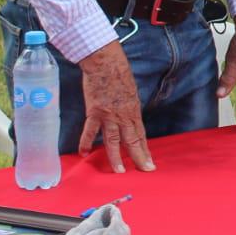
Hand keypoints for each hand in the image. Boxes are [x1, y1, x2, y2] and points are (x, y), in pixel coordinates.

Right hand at [77, 41, 153, 173]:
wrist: (106, 63)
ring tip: (119, 171)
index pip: (141, 135)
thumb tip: (129, 119)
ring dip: (116, 157)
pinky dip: (86, 142)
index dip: (145, 150)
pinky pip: (90, 130)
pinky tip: (85, 153)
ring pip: (113, 140)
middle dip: (139, 157)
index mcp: (133, 111)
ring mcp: (109, 115)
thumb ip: (129, 108)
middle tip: (144, 170)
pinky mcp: (94, 112)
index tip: (150, 163)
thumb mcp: (131, 92)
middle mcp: (124, 115)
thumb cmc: (119, 75)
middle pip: (132, 140)